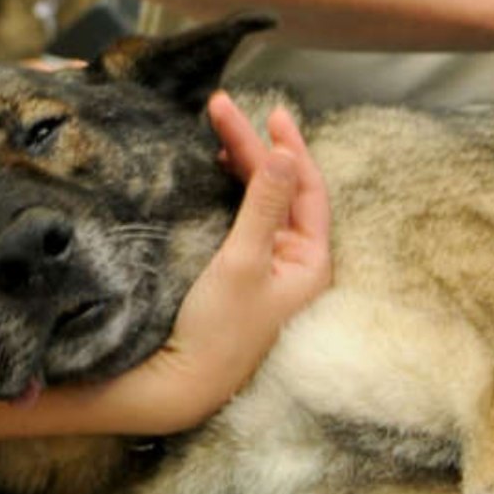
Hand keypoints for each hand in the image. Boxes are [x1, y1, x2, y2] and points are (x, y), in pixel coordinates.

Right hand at [130, 92, 330, 432]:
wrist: (181, 384)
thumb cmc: (218, 331)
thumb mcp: (242, 261)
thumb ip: (262, 205)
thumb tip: (283, 154)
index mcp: (311, 263)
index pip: (308, 189)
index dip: (290, 148)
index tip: (269, 112)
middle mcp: (296, 265)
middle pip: (282, 191)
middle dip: (255, 149)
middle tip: (224, 108)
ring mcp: (269, 272)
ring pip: (263, 203)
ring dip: (245, 167)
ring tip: (223, 133)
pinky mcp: (242, 278)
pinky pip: (247, 221)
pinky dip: (234, 192)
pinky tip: (220, 173)